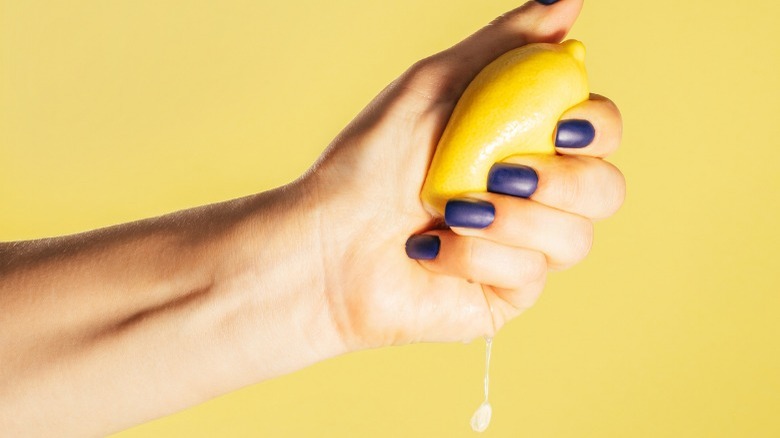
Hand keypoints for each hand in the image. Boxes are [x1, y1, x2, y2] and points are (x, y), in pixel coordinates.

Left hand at [303, 0, 624, 348]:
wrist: (327, 243)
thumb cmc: (373, 160)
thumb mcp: (437, 85)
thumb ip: (507, 44)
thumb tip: (570, 1)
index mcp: (525, 142)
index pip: (600, 131)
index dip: (598, 127)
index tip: (562, 126)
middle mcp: (536, 197)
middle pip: (606, 190)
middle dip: (563, 182)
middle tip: (503, 174)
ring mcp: (525, 248)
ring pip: (574, 239)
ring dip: (509, 221)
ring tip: (446, 210)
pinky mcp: (507, 294)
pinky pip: (528, 275)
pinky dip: (473, 254)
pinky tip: (428, 249)